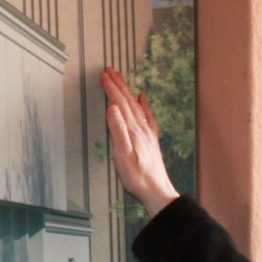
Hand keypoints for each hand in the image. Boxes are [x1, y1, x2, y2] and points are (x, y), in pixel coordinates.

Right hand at [101, 67, 179, 214]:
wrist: (157, 191)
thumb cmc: (137, 177)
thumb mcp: (122, 156)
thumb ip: (117, 131)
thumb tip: (112, 108)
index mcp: (133, 130)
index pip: (120, 104)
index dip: (111, 88)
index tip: (103, 75)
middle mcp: (142, 128)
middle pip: (129, 101)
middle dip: (118, 84)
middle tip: (110, 70)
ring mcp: (148, 133)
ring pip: (137, 105)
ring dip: (128, 91)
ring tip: (121, 79)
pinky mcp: (151, 139)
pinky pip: (147, 116)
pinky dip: (144, 105)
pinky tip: (143, 98)